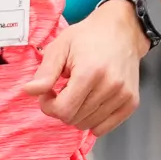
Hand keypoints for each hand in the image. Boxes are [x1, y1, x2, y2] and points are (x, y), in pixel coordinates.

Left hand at [20, 0, 148, 135]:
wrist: (122, 31)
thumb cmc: (88, 37)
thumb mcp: (60, 46)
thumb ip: (45, 72)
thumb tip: (28, 91)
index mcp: (90, 72)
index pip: (63, 110)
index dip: (48, 105)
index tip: (49, 91)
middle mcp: (110, 86)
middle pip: (74, 119)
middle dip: (62, 107)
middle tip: (64, 88)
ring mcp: (123, 96)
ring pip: (88, 125)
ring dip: (77, 113)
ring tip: (80, 91)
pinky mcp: (131, 102)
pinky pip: (104, 128)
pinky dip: (93, 120)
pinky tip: (91, 101)